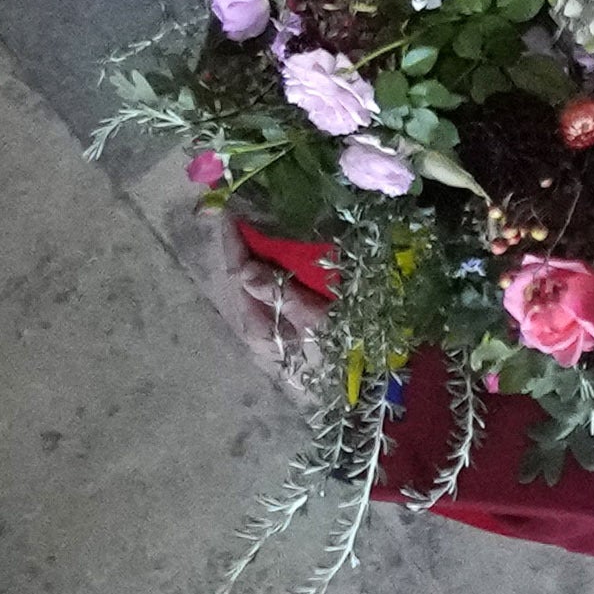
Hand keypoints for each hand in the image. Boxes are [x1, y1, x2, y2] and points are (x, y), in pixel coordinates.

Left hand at [190, 209, 321, 398]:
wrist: (361, 386)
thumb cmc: (338, 352)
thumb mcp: (312, 322)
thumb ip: (279, 293)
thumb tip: (243, 268)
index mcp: (257, 326)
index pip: (237, 274)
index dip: (234, 242)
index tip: (231, 210)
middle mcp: (257, 325)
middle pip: (244, 276)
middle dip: (245, 242)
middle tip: (248, 206)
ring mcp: (271, 324)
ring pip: (258, 280)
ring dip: (260, 251)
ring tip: (262, 219)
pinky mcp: (286, 322)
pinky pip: (274, 287)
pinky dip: (275, 264)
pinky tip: (283, 249)